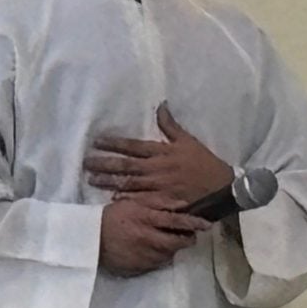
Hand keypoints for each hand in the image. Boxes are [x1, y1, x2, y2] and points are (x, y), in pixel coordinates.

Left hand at [84, 104, 232, 205]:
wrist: (221, 188)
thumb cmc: (203, 163)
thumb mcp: (188, 141)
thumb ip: (170, 125)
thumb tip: (160, 106)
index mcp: (162, 152)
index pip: (133, 146)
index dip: (114, 144)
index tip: (97, 142)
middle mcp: (157, 168)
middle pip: (126, 165)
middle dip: (104, 163)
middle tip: (86, 162)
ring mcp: (158, 187)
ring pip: (128, 183)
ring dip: (109, 181)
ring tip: (91, 179)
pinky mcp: (162, 202)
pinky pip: (140, 200)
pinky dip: (126, 199)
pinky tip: (112, 198)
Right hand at [100, 193, 209, 275]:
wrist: (90, 239)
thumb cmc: (113, 216)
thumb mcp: (134, 203)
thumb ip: (158, 202)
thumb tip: (183, 203)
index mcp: (147, 219)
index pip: (178, 221)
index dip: (194, 223)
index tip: (207, 224)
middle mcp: (149, 239)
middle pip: (177, 242)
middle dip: (186, 239)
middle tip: (188, 235)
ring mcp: (144, 256)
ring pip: (169, 254)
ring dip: (173, 248)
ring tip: (168, 241)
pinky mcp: (138, 268)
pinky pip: (156, 264)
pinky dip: (160, 258)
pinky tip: (154, 251)